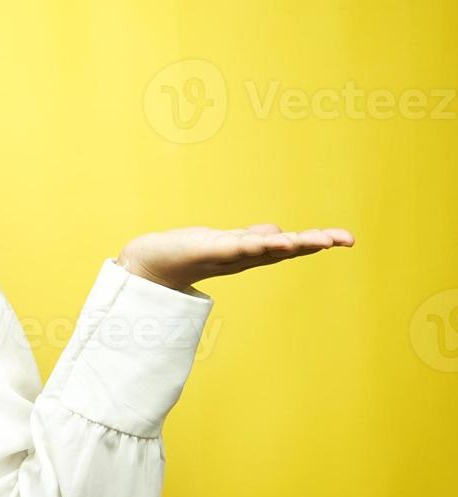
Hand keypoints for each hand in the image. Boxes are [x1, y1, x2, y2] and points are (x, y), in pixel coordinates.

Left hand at [115, 223, 354, 290]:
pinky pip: (238, 247)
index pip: (288, 246)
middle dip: (316, 243)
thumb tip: (280, 232)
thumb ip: (252, 238)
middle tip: (347, 239)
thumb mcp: (226, 243)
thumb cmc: (186, 253)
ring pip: (266, 249)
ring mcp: (226, 255)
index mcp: (249, 254)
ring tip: (321, 240)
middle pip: (285, 249)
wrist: (148, 264)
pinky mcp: (207, 250)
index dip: (316, 242)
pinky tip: (278, 239)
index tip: (346, 239)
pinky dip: (258, 243)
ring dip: (294, 244)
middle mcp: (242, 257)